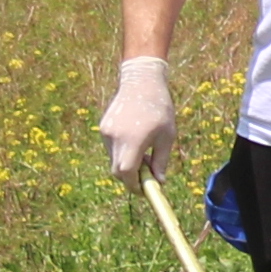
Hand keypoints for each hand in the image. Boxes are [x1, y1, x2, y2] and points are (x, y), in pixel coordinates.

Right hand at [101, 55, 178, 184]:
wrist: (141, 81)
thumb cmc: (160, 108)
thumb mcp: (167, 136)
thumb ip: (161, 161)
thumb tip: (159, 182)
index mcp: (133, 140)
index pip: (126, 172)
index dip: (134, 185)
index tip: (144, 190)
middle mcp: (116, 137)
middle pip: (117, 170)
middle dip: (131, 177)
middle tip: (146, 174)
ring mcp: (107, 132)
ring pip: (114, 159)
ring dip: (127, 163)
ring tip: (144, 149)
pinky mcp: (103, 127)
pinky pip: (111, 147)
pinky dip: (122, 151)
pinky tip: (135, 138)